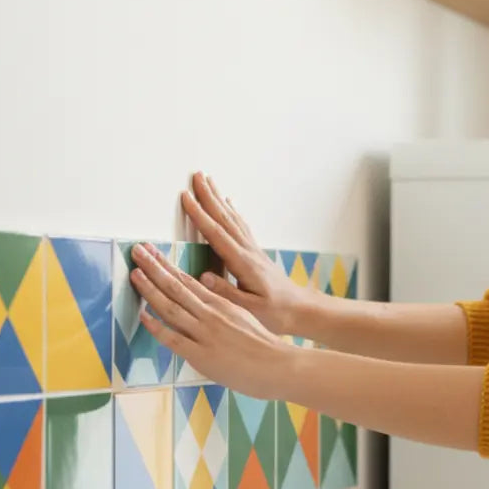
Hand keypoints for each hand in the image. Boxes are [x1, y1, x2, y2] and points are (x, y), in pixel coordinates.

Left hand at [130, 242, 294, 399]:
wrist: (278, 365)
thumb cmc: (264, 345)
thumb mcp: (245, 316)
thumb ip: (223, 306)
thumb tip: (205, 291)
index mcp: (221, 304)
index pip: (187, 280)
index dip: (166, 265)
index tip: (151, 251)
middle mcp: (211, 314)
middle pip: (176, 286)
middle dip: (153, 267)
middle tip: (137, 250)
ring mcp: (205, 333)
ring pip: (172, 307)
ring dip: (150, 289)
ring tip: (135, 272)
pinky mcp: (201, 354)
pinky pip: (174, 338)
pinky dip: (157, 326)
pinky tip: (143, 314)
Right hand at [179, 172, 301, 335]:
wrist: (301, 310)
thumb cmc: (276, 313)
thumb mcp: (249, 309)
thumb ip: (226, 293)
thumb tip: (203, 276)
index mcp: (243, 263)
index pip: (217, 234)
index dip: (200, 215)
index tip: (186, 197)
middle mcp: (248, 252)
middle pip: (225, 219)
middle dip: (209, 196)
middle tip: (196, 175)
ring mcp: (253, 251)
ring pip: (233, 219)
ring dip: (219, 199)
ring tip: (209, 182)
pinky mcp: (256, 254)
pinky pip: (241, 227)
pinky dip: (233, 212)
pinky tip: (230, 204)